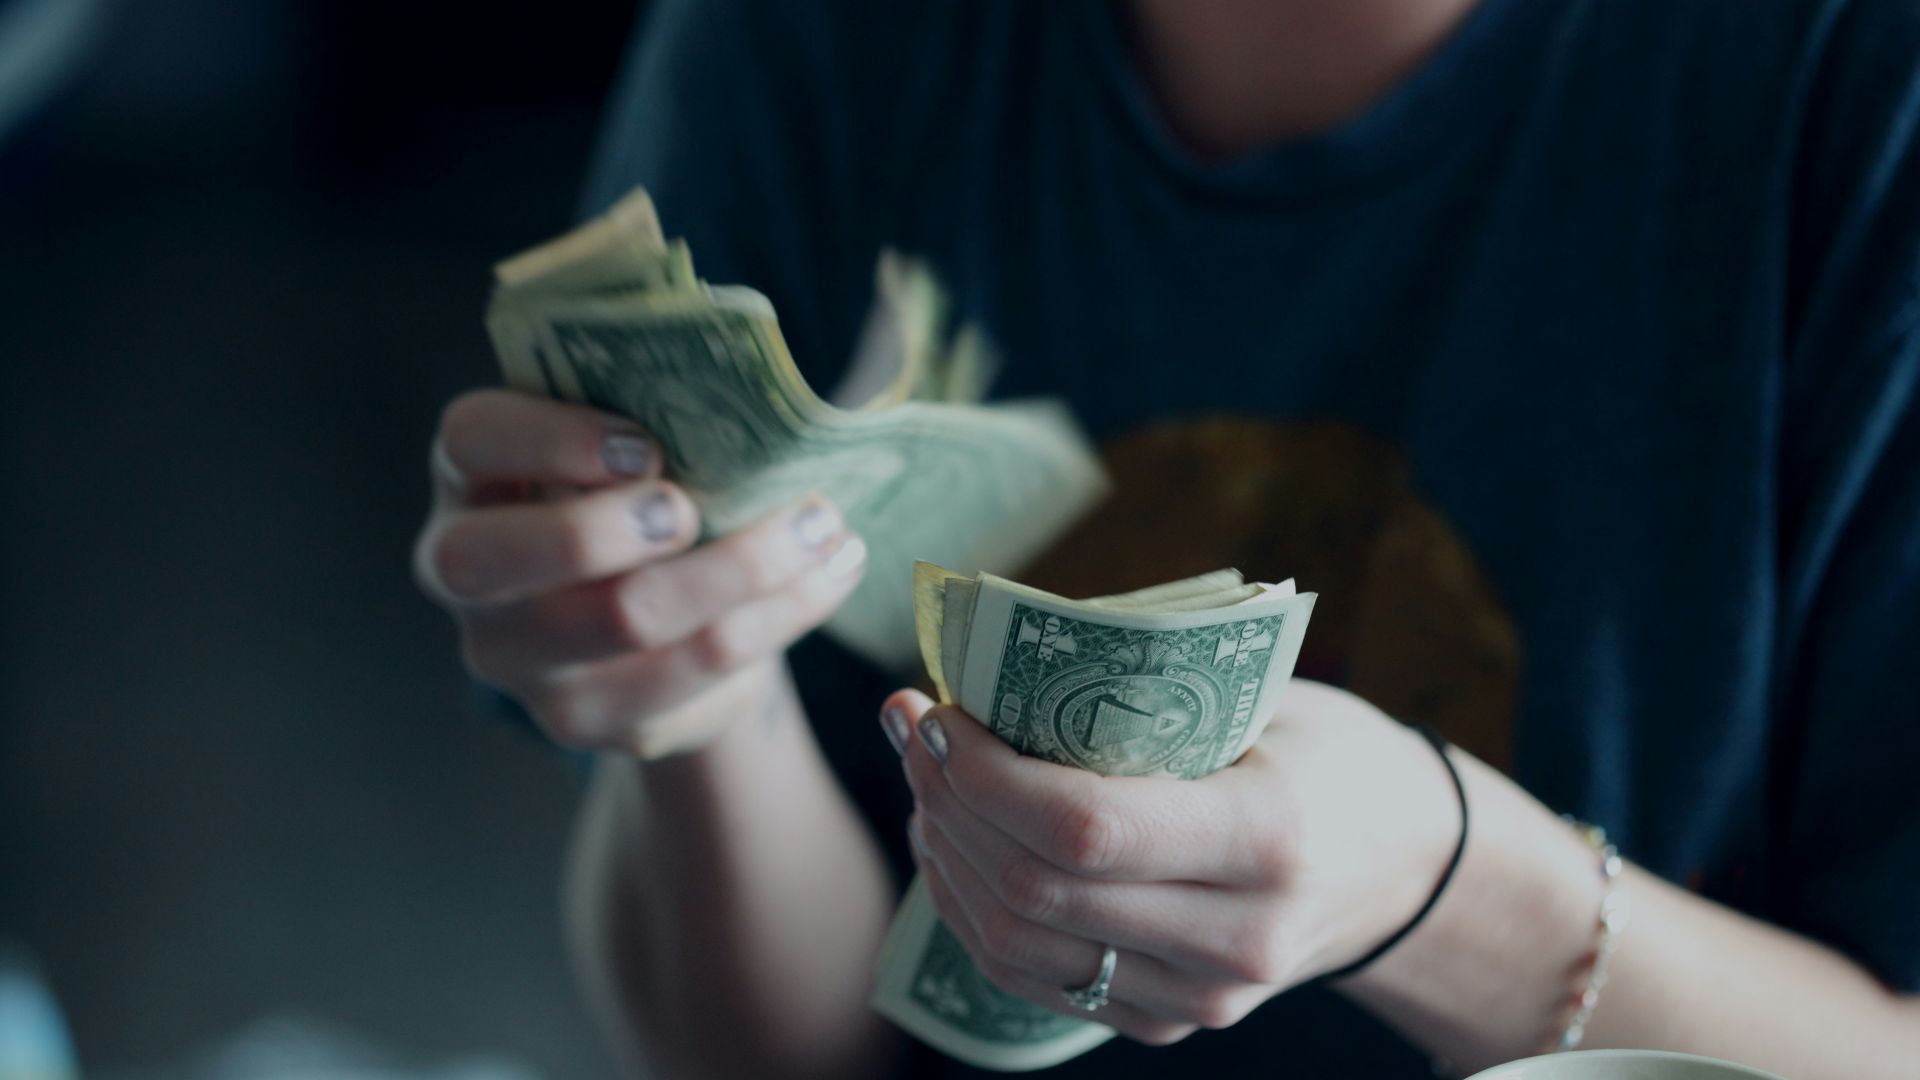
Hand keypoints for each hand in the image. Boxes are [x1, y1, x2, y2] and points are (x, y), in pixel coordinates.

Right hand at [415, 389, 866, 756]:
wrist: (658, 614)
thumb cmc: (640, 493)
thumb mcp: (627, 443)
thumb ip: (652, 410)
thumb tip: (751, 391)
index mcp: (472, 477)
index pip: (471, 440)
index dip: (550, 439)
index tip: (646, 445)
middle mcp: (467, 575)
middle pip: (503, 559)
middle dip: (609, 527)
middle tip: (696, 508)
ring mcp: (522, 661)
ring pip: (626, 620)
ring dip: (743, 567)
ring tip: (823, 525)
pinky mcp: (592, 720)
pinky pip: (696, 673)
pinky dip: (780, 616)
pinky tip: (830, 574)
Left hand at [884, 680, 1459, 1045]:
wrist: (1405, 866)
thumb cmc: (1327, 754)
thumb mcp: (1264, 700)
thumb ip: (1145, 691)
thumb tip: (992, 660)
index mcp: (1267, 838)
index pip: (1085, 828)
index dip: (985, 774)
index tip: (938, 711)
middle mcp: (1235, 938)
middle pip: (1035, 890)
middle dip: (948, 802)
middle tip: (912, 728)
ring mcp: (1201, 997)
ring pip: (1017, 945)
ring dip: (946, 855)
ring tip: (925, 780)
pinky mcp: (1169, 1022)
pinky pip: (1034, 979)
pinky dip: (973, 909)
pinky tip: (954, 842)